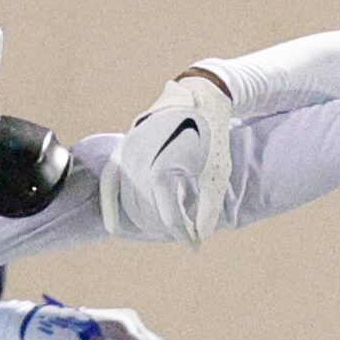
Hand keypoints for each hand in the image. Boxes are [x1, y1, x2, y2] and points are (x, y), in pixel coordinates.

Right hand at [101, 71, 234, 244]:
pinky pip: (122, 176)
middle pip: (147, 210)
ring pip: (132, 196)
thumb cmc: (213, 134)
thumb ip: (208, 208)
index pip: (168, 217)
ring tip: (167, 225)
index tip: (194, 246)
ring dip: (147, 214)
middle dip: (165, 226)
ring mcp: (130, 151)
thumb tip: (201, 235)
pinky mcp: (127, 143)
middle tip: (184, 235)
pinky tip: (128, 215)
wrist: (202, 94)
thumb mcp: (217, 173)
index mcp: (161, 172)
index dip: (182, 234)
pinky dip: (127, 196)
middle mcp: (139, 163)